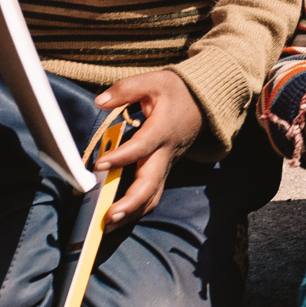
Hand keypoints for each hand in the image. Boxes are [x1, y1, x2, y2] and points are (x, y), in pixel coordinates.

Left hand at [91, 68, 205, 226]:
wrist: (205, 103)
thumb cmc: (178, 92)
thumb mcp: (154, 81)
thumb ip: (126, 89)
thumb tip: (100, 101)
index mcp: (162, 130)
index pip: (141, 148)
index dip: (121, 157)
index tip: (100, 164)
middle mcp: (166, 152)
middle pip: (150, 184)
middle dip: (130, 203)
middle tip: (108, 215)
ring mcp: (167, 165)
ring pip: (152, 196)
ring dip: (132, 213)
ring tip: (108, 225)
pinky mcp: (164, 171)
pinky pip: (152, 195)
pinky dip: (136, 210)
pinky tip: (118, 217)